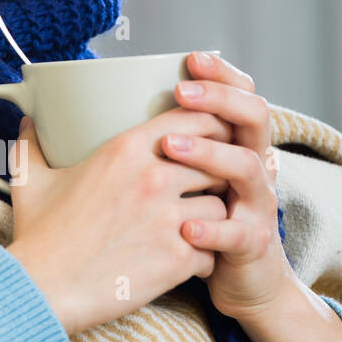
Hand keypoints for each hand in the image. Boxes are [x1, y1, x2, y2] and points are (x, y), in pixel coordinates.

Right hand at [6, 105, 231, 336]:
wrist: (42, 290)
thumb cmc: (38, 237)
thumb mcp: (30, 182)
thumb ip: (32, 146)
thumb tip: (28, 123)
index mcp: (127, 149)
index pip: (198, 119)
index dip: (212, 128)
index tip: (211, 140)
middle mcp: (155, 177)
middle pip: (219, 164)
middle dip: (217, 176)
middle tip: (205, 190)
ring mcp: (170, 219)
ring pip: (221, 207)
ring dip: (214, 219)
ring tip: (199, 229)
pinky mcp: (178, 259)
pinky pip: (214, 251)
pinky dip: (205, 259)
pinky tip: (188, 263)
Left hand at [159, 50, 293, 320]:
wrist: (244, 283)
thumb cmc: (199, 224)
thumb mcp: (182, 180)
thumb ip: (156, 145)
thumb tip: (84, 113)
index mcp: (235, 146)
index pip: (241, 95)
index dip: (222, 76)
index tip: (190, 59)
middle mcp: (254, 167)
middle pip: (254, 118)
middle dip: (219, 99)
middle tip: (181, 91)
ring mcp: (256, 205)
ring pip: (246, 167)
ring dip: (210, 153)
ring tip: (169, 147)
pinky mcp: (252, 245)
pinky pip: (237, 233)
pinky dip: (212, 230)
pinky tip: (184, 228)